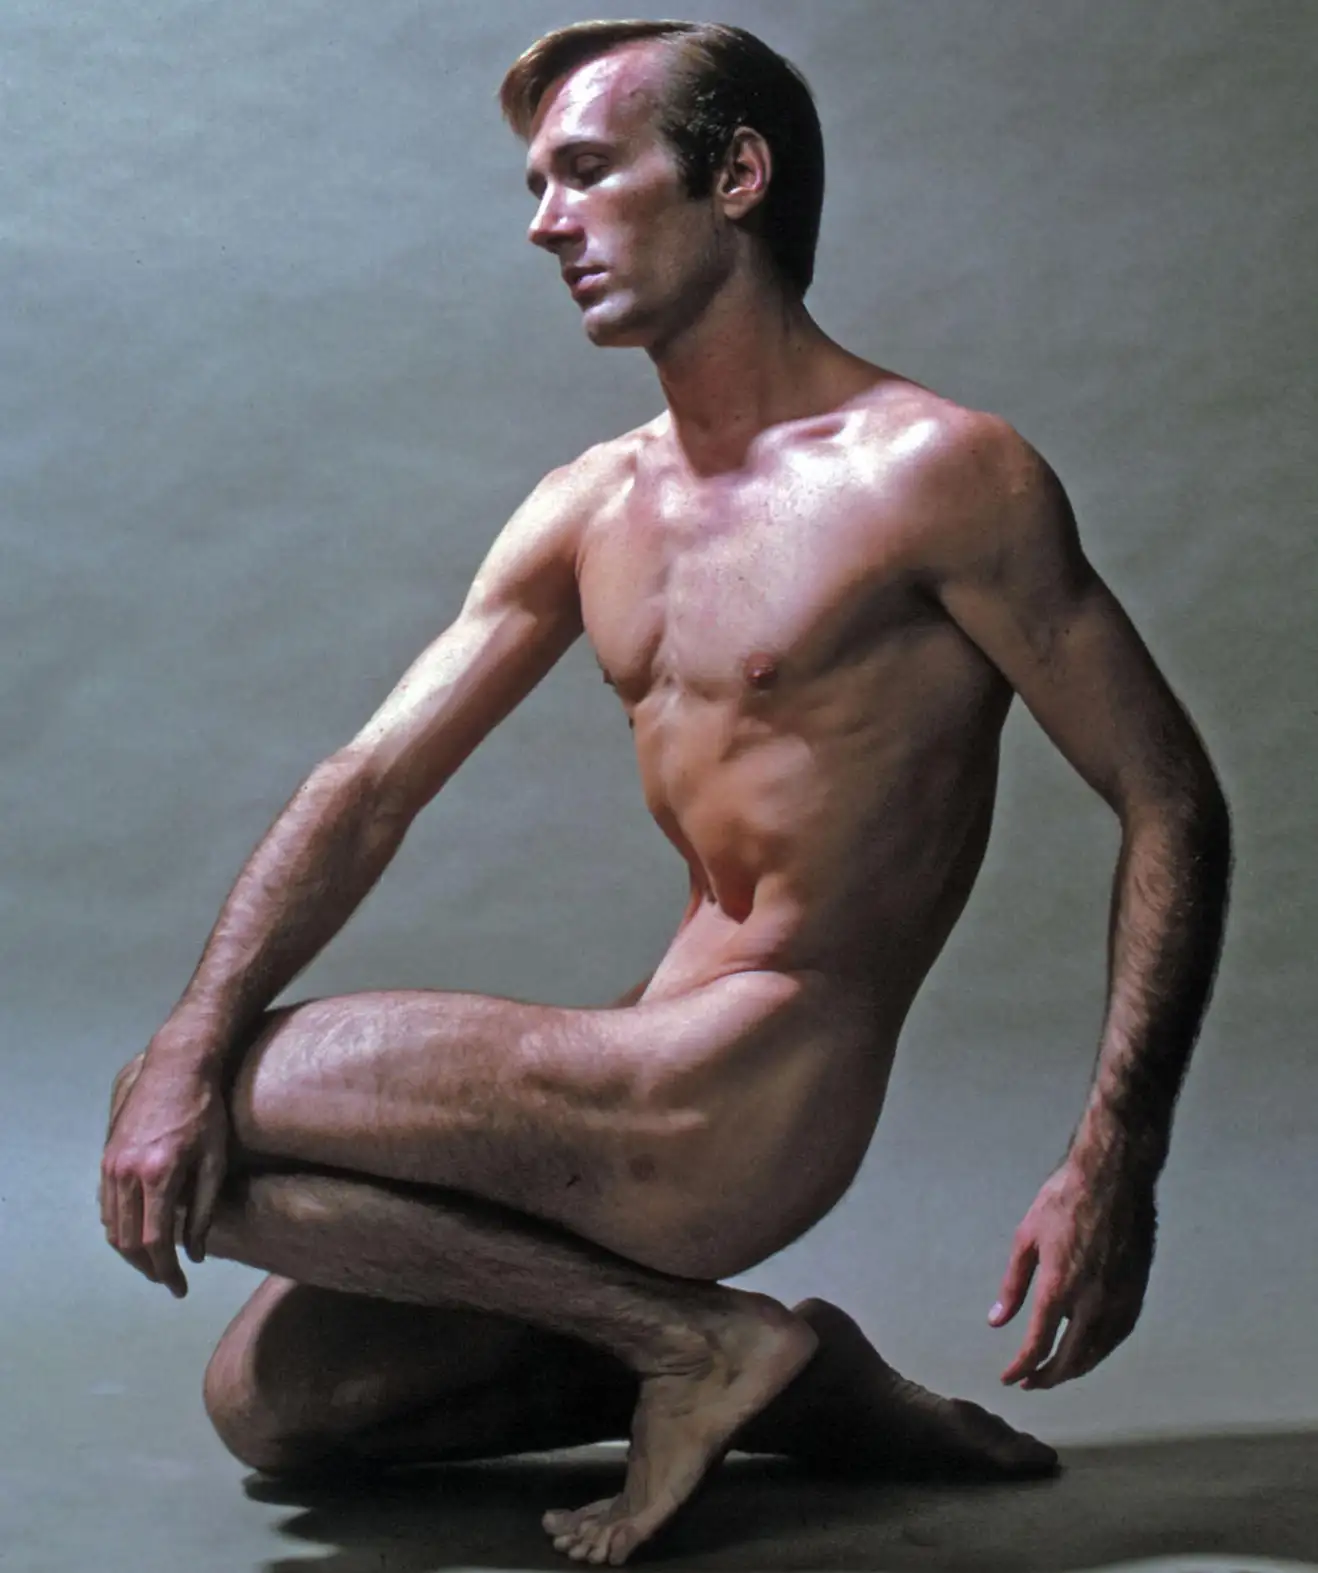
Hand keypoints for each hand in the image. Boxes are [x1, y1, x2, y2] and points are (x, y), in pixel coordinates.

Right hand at [99, 1044, 229, 1296]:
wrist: (177, 1066)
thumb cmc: (206, 1110)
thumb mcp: (216, 1160)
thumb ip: (204, 1210)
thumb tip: (195, 1254)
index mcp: (158, 1175)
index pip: (155, 1241)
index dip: (166, 1271)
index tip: (180, 1287)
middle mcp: (126, 1173)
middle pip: (127, 1241)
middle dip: (147, 1268)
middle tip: (168, 1280)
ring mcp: (111, 1165)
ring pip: (112, 1227)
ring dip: (131, 1251)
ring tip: (155, 1262)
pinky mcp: (106, 1156)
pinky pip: (106, 1206)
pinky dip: (120, 1227)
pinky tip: (139, 1232)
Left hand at [988, 1160, 1156, 1389]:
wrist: (1114, 1177)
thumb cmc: (1063, 1200)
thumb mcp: (1026, 1237)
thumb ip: (1013, 1285)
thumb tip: (997, 1320)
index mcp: (1059, 1287)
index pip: (1038, 1345)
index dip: (1021, 1367)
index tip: (1008, 1377)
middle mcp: (1092, 1302)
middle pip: (1070, 1359)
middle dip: (1047, 1377)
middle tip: (1029, 1382)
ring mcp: (1119, 1300)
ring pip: (1097, 1352)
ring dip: (1074, 1369)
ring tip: (1054, 1372)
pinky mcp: (1136, 1293)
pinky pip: (1117, 1336)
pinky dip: (1099, 1351)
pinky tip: (1087, 1351)